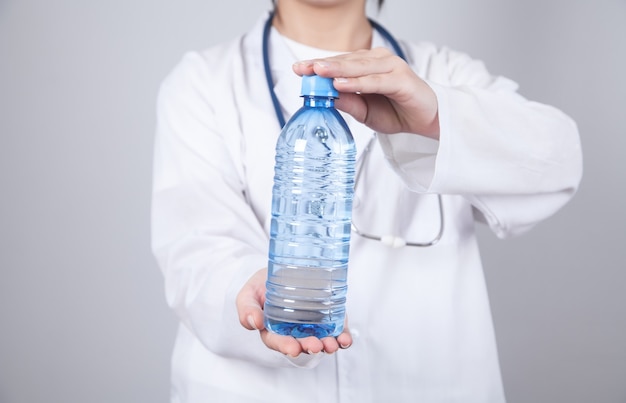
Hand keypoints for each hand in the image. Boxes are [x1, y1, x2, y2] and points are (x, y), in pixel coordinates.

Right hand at [236, 268, 352, 356]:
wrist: (281, 268)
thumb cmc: (261, 284)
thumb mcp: (249, 292)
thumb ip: (247, 308)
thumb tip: (254, 322)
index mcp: (272, 330)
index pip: (278, 342)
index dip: (286, 346)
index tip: (293, 348)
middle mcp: (293, 331)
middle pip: (302, 343)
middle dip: (309, 346)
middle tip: (315, 345)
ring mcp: (312, 326)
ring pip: (321, 340)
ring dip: (328, 345)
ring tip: (332, 344)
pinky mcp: (328, 318)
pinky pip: (336, 331)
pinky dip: (342, 337)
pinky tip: (345, 339)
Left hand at [292, 47, 439, 138]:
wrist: (426, 121)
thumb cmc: (396, 112)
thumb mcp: (365, 112)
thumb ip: (348, 102)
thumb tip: (325, 97)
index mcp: (367, 66)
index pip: (339, 64)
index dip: (319, 66)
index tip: (298, 69)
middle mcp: (378, 61)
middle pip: (346, 62)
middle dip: (323, 65)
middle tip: (303, 68)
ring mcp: (391, 67)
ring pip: (359, 68)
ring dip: (337, 70)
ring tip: (318, 72)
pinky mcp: (401, 79)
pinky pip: (375, 81)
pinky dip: (358, 82)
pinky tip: (341, 84)